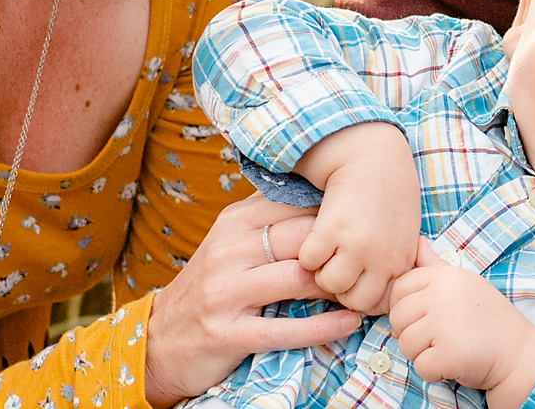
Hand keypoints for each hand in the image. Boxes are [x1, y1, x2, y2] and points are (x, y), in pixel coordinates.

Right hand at [144, 194, 365, 407]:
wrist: (160, 341)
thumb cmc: (212, 287)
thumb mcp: (231, 243)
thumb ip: (269, 219)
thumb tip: (322, 192)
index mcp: (234, 223)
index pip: (293, 205)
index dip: (334, 211)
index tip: (367, 218)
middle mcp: (228, 252)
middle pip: (301, 238)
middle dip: (340, 247)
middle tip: (374, 256)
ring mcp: (226, 293)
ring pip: (296, 279)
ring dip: (337, 285)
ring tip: (366, 288)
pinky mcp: (228, 334)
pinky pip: (285, 329)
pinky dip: (323, 327)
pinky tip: (349, 322)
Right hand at [294, 121, 421, 313]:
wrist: (375, 156)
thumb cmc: (388, 193)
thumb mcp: (402, 233)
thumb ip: (393, 263)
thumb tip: (376, 294)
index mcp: (400, 260)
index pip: (377, 302)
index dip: (360, 294)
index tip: (352, 280)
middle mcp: (381, 257)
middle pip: (352, 299)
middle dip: (340, 287)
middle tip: (335, 265)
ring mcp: (356, 245)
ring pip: (329, 282)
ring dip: (321, 270)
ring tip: (325, 250)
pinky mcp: (332, 229)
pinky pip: (310, 259)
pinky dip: (307, 251)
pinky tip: (315, 235)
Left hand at [388, 238, 534, 408]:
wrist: (518, 352)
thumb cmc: (488, 318)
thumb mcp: (464, 282)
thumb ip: (435, 264)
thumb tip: (416, 240)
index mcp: (445, 276)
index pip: (399, 287)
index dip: (405, 307)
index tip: (426, 317)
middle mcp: (443, 295)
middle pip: (398, 317)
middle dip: (412, 333)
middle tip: (439, 336)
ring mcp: (445, 323)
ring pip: (405, 344)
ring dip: (423, 354)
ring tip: (448, 348)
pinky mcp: (448, 353)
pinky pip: (420, 367)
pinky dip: (435, 372)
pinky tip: (454, 362)